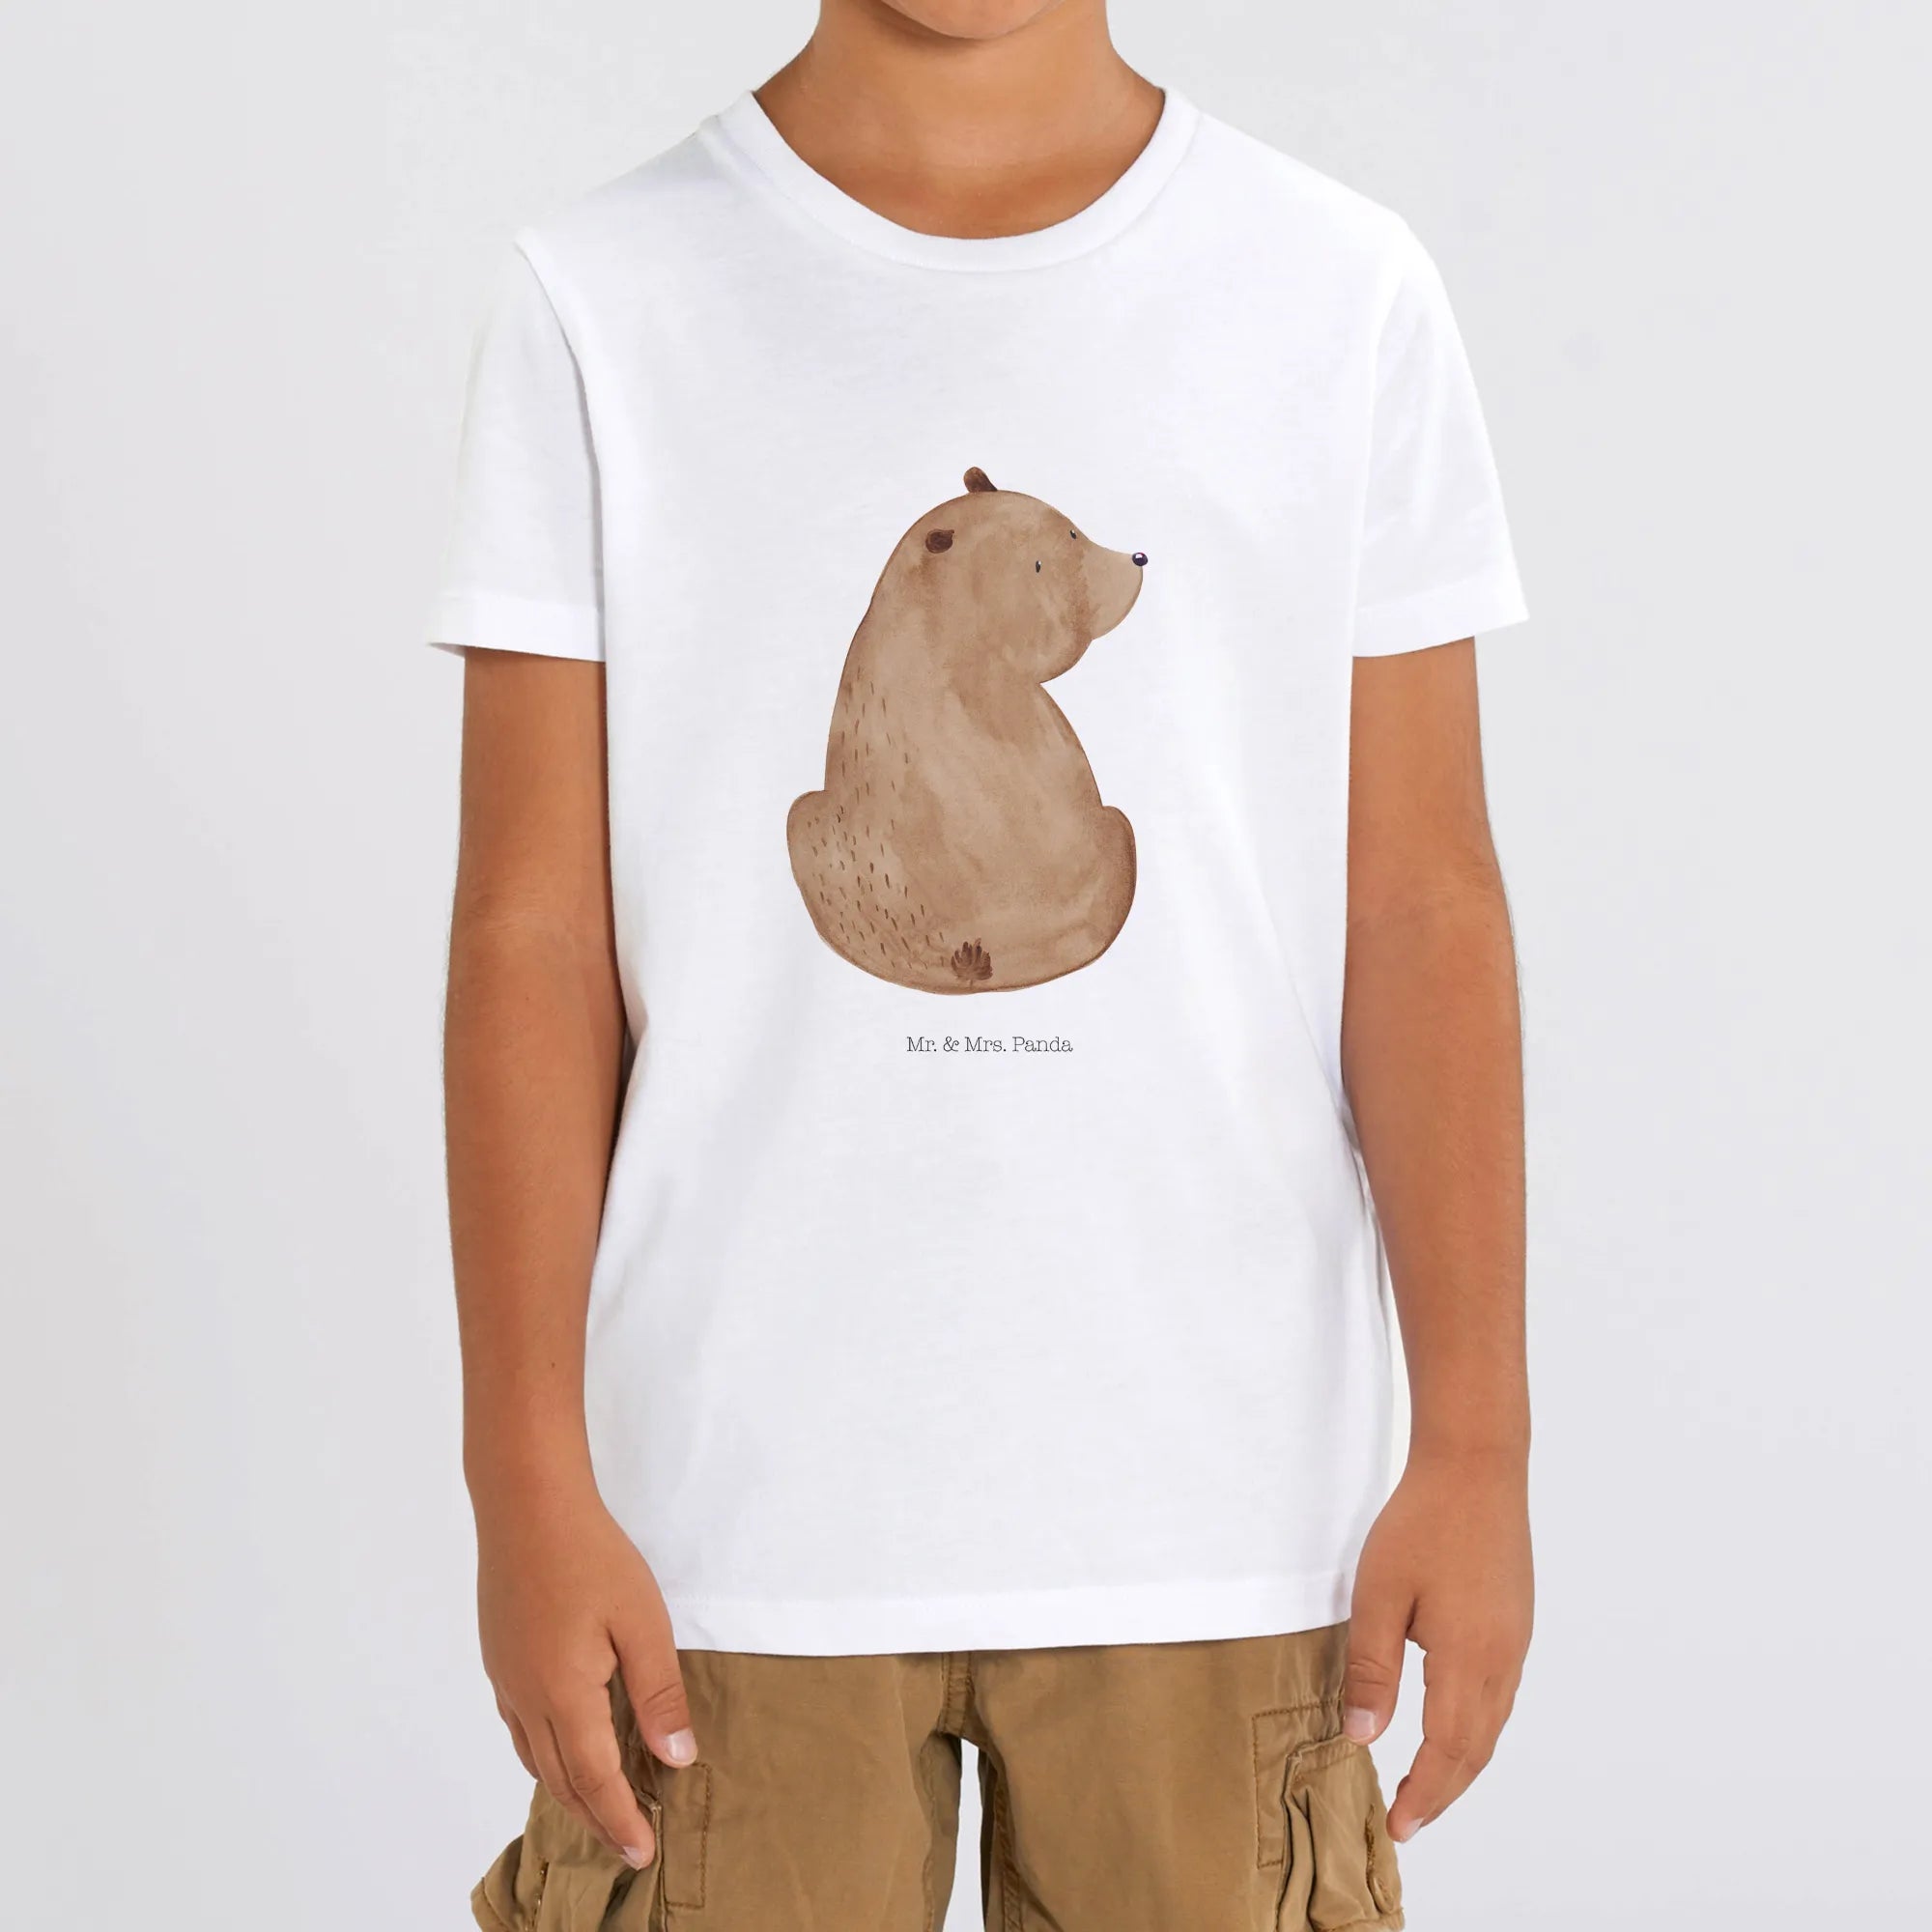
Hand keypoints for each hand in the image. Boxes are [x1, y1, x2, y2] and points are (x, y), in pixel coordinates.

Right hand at [477, 1484, 694, 1868]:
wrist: (527, 1506)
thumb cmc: (591, 1556)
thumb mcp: (642, 1622)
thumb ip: (659, 1693)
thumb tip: (677, 1759)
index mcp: (564, 1695)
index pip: (595, 1780)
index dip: (621, 1820)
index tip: (644, 1852)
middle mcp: (527, 1698)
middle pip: (560, 1780)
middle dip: (596, 1817)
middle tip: (629, 1844)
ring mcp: (507, 1678)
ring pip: (535, 1757)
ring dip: (569, 1790)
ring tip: (602, 1807)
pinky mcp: (500, 1657)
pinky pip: (521, 1728)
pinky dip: (545, 1755)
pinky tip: (563, 1747)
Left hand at [1342, 1449, 1532, 1841]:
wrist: (1477, 1466)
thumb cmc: (1423, 1523)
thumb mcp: (1378, 1595)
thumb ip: (1370, 1669)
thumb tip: (1363, 1736)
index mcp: (1469, 1660)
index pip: (1448, 1752)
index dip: (1424, 1795)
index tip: (1398, 1826)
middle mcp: (1503, 1660)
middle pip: (1476, 1749)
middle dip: (1443, 1791)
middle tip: (1410, 1820)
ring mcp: (1516, 1641)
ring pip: (1492, 1724)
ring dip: (1462, 1762)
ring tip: (1427, 1785)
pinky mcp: (1516, 1622)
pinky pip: (1500, 1695)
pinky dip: (1476, 1727)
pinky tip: (1454, 1725)